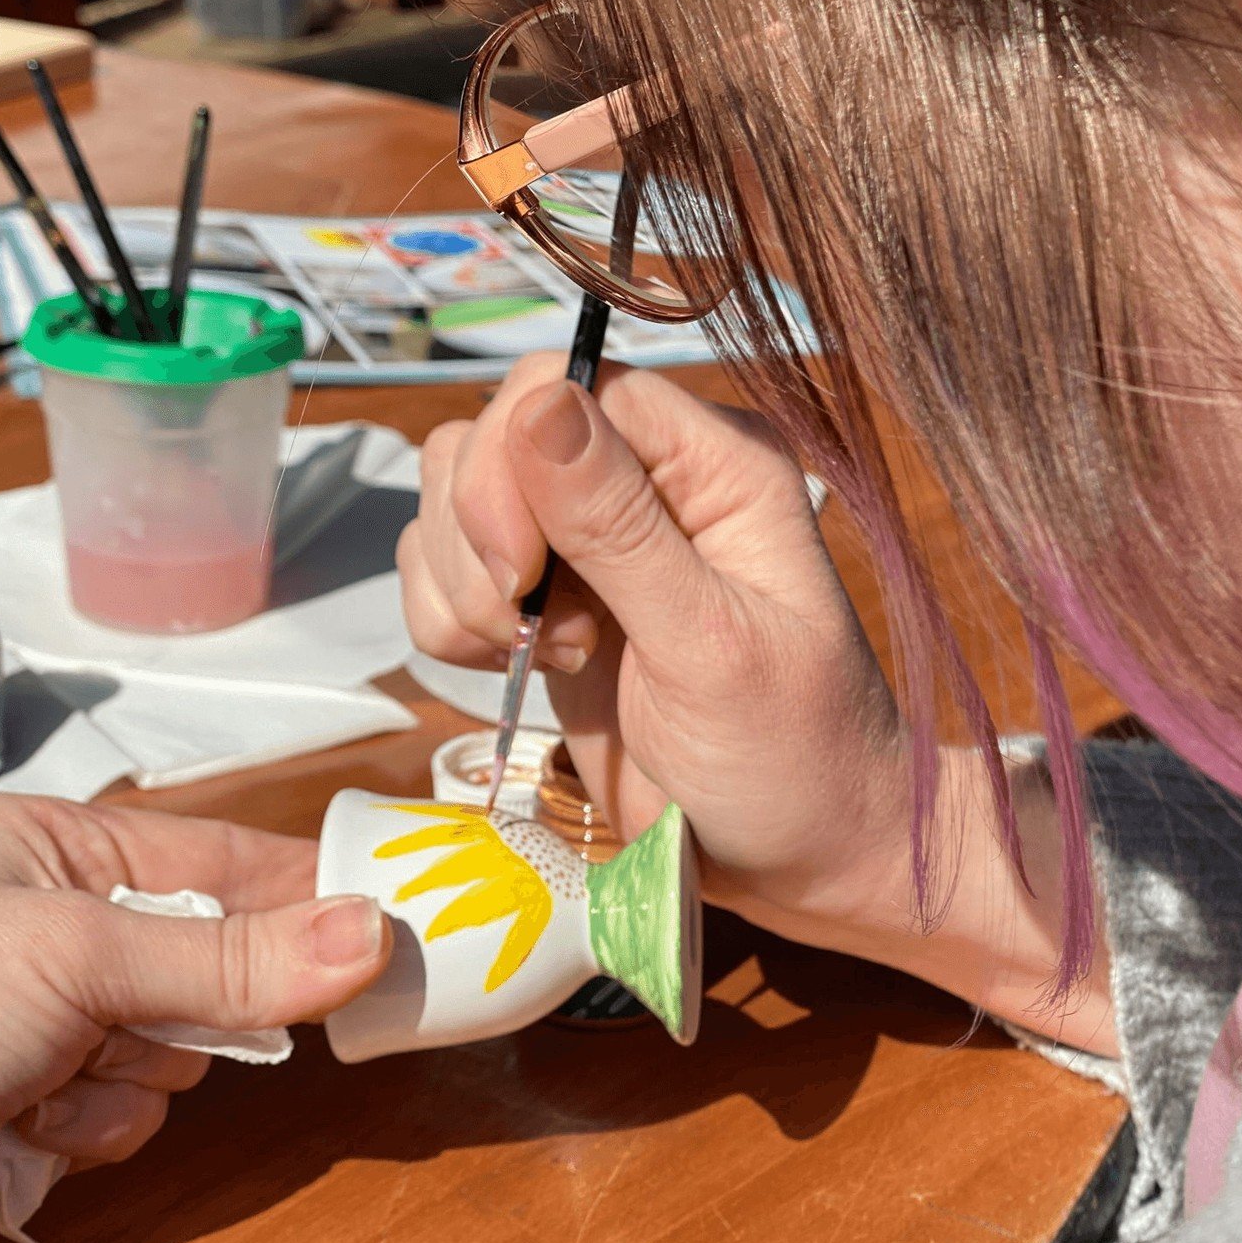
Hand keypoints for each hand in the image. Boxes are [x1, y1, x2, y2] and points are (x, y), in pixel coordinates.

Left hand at [0, 792, 389, 1242]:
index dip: (306, 886)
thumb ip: (228, 953)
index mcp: (57, 849)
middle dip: (195, 1003)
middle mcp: (57, 928)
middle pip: (211, 962)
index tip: (393, 911)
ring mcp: (46, 1021)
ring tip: (51, 1073)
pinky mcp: (32, 1107)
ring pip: (172, 1054)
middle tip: (165, 1012)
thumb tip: (371, 931)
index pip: (221, 856)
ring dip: (127, 1076)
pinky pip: (122, 1119)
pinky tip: (22, 1125)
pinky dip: (87, 1131)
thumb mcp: (74, 954)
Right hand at [398, 356, 910, 917]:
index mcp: (714, 461)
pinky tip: (519, 670)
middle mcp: (648, 477)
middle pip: (495, 430)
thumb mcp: (710, 646)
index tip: (519, 576)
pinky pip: (442, 566)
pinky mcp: (544, 597)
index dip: (515, 463)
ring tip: (542, 657)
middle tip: (531, 632)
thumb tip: (537, 402)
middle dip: (480, 534)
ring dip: (463, 584)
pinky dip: (446, 618)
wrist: (799, 856)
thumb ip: (619, 527)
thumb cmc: (790, 754)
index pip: (571, 386)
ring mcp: (587, 536)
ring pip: (453, 493)